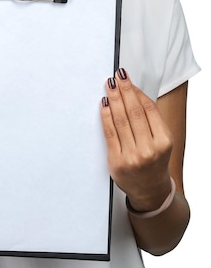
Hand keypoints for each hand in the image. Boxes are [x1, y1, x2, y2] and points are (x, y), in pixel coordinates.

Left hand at [101, 68, 173, 211]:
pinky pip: (109, 133)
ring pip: (120, 120)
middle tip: (116, 76)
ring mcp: (132, 157)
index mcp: (164, 142)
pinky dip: (106, 115)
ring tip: (109, 85)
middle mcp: (149, 150)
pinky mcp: (116, 161)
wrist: (149, 191)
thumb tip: (132, 91)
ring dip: (114, 99)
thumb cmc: (154, 160)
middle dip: (124, 91)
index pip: (148, 109)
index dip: (136, 91)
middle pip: (134, 112)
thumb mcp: (161, 140)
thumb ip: (150, 119)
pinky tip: (104, 103)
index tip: (127, 78)